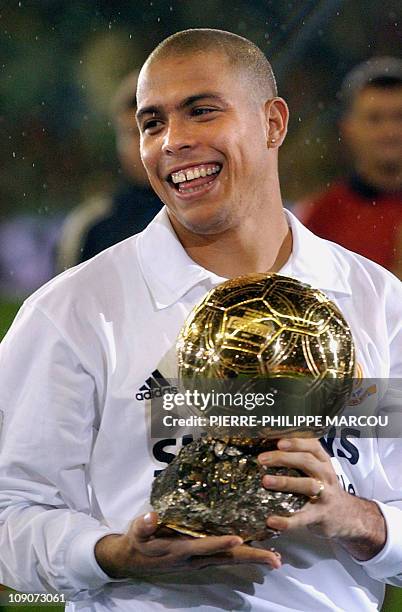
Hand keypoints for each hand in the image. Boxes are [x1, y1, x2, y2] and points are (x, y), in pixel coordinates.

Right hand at [95, 512, 280, 578]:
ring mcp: (199, 561)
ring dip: (253, 559)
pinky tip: (257, 551)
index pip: (203, 547)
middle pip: (227, 559)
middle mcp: (194, 559)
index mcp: (180, 550)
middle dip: (251, 559)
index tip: (239, 539)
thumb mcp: (136, 532)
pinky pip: (226, 558)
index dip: (220, 544)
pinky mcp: (201, 558)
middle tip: (276, 560)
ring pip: (230, 560)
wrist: (133, 561)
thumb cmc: (137, 542)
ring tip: (276, 558)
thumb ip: (144, 525)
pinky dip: (243, 556)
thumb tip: (151, 515)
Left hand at [258, 437, 385, 560]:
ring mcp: (325, 495)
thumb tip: (267, 451)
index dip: (296, 442)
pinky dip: (287, 521)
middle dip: (283, 458)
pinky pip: (303, 518)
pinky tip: (272, 521)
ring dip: (286, 481)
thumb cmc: (324, 487)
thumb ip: (300, 459)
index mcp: (323, 462)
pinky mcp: (320, 516)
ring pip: (307, 485)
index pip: (312, 446)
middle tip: (262, 459)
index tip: (278, 442)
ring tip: (266, 481)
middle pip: (307, 461)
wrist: (347, 516)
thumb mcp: (318, 470)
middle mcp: (326, 475)